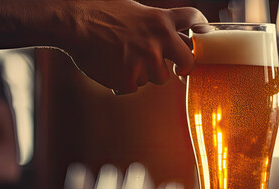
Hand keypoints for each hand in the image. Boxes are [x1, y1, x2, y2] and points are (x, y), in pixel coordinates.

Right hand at [59, 1, 206, 93]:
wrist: (73, 22)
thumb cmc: (100, 13)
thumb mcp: (136, 10)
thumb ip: (155, 25)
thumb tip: (171, 37)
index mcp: (161, 20)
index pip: (194, 19)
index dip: (203, 28)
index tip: (205, 33)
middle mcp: (158, 40)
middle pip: (189, 61)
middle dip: (184, 67)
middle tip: (177, 69)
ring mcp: (145, 60)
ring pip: (159, 78)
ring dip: (145, 73)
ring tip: (122, 58)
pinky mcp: (128, 77)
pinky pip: (133, 87)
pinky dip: (122, 82)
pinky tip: (109, 67)